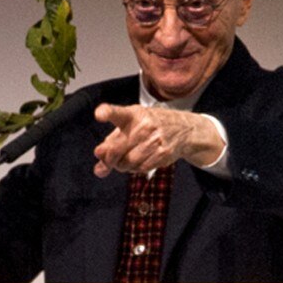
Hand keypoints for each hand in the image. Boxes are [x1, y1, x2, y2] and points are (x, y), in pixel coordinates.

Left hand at [92, 104, 223, 177]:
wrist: (183, 128)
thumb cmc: (148, 126)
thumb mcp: (130, 124)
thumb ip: (110, 143)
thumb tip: (98, 169)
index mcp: (133, 114)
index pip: (118, 113)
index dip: (107, 112)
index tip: (99, 114)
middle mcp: (144, 125)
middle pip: (117, 149)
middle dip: (108, 159)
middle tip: (107, 161)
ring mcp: (155, 139)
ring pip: (128, 162)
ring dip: (122, 165)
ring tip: (125, 160)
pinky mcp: (163, 153)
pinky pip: (140, 168)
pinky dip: (134, 169)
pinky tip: (137, 162)